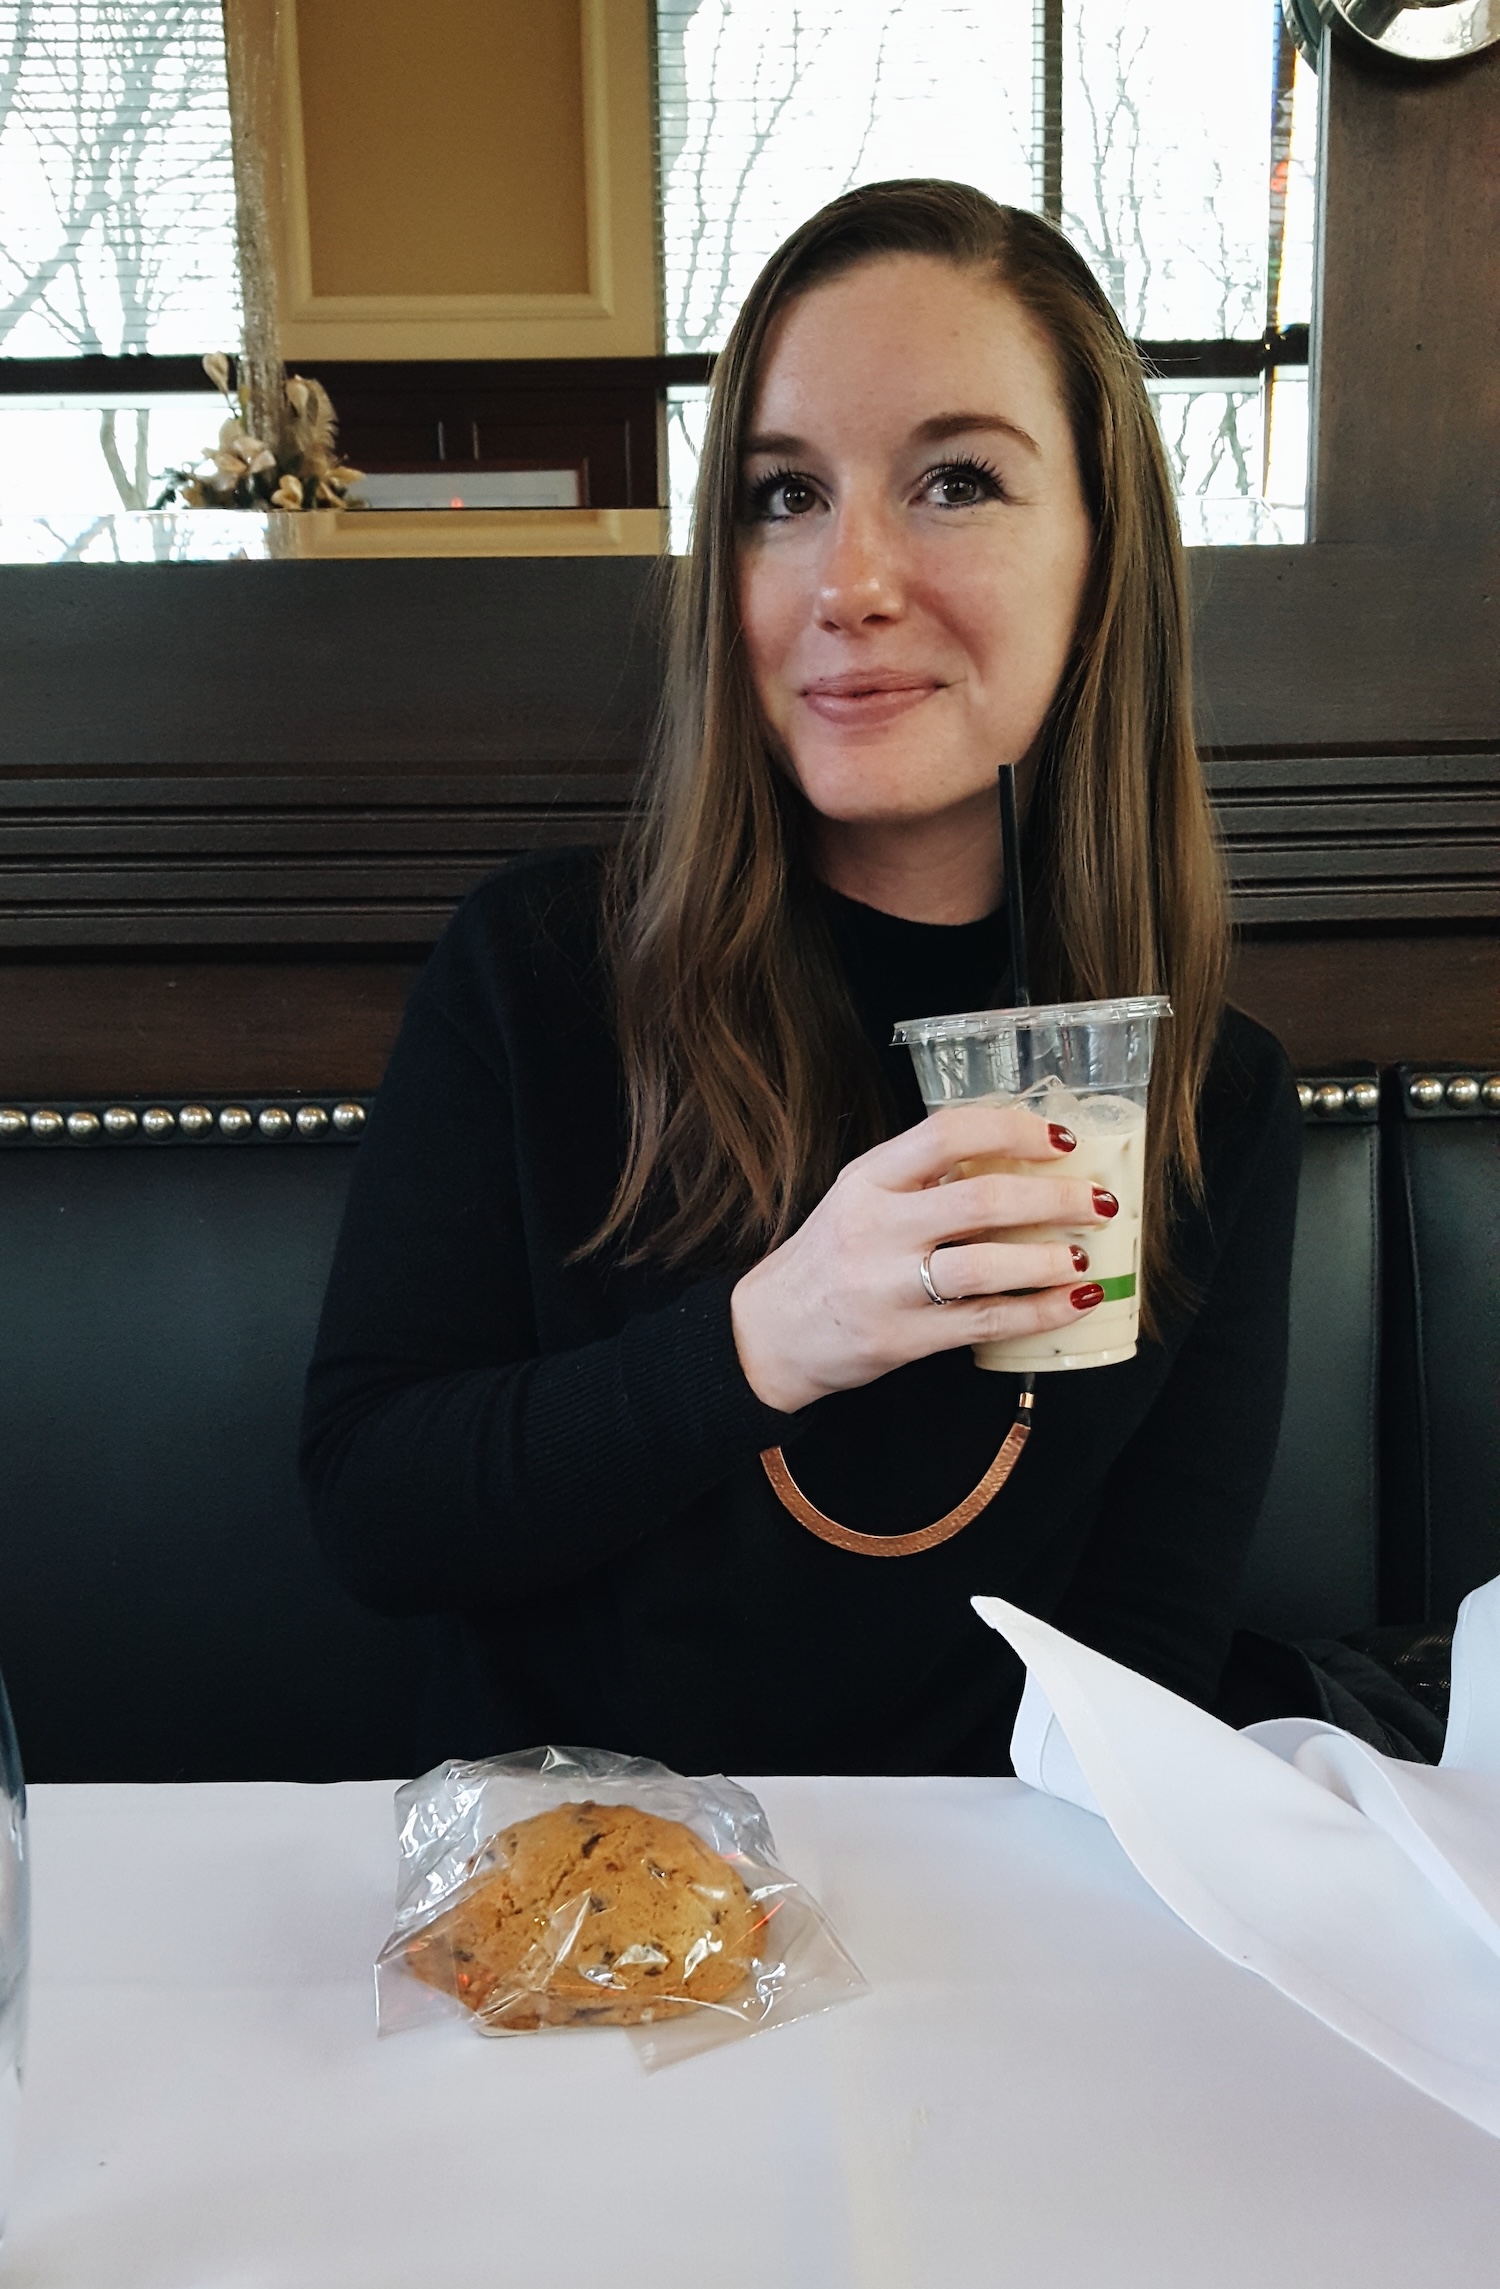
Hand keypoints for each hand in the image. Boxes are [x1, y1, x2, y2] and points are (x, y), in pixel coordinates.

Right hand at [730, 1104, 1114, 1413]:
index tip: (1062, 1139)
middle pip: (980, 1200)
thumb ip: (924, 1181)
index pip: (947, 1133)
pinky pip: (984, 1323)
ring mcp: (886, 1285)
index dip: (1013, 1131)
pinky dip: (1037, 1313)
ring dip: (1049, 1260)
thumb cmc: (830, 1258)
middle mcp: (875, 1225)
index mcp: (868, 1178)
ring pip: (986, 1265)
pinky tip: (1072, 1303)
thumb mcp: (861, 1200)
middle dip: (1054, 1198)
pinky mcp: (901, 1339)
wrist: (770, 1333)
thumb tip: (1020, 1163)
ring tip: (1084, 1258)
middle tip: (1098, 1201)